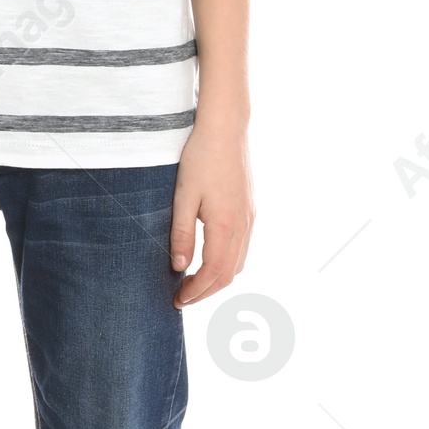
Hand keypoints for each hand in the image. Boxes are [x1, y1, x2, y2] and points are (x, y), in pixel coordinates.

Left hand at [169, 122, 253, 306]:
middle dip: (206, 291)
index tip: (178, 299)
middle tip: (183, 298)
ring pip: (239, 262)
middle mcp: (244, 225)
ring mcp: (250, 217)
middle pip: (229, 274)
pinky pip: (243, 247)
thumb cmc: (200, 158)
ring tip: (194, 282)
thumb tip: (179, 268)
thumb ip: (182, 234)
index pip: (213, 272)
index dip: (196, 291)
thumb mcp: (183, 197)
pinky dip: (227, 262)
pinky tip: (210, 258)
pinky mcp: (250, 209)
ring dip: (218, 278)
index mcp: (226, 225)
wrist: (226, 128)